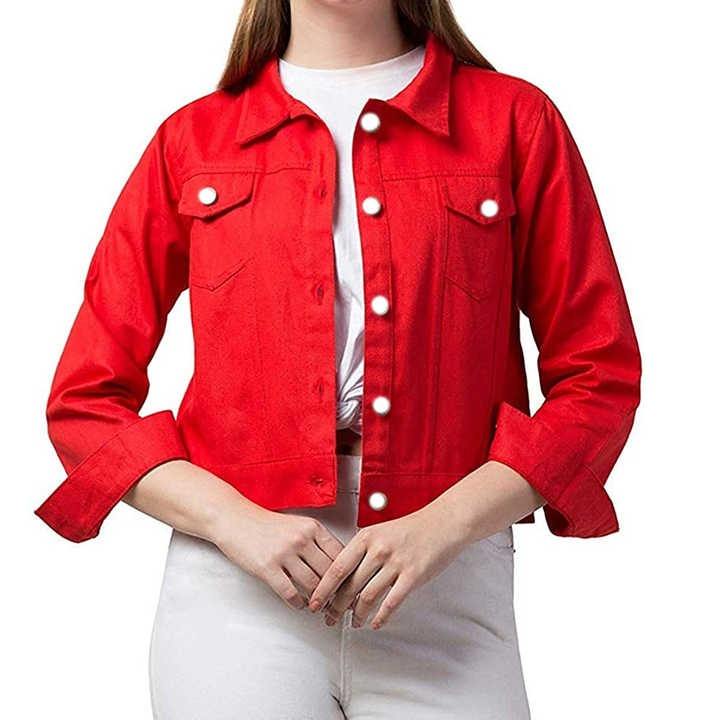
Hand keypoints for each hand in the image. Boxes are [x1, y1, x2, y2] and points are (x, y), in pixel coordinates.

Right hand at [211, 507, 344, 610]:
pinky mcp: (267, 568)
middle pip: (329, 572)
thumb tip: (338, 566)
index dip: (348, 574)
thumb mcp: (298, 525)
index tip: (350, 586)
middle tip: (338, 602)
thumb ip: (318, 542)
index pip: (340, 554)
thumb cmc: (267, 525)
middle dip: (336, 591)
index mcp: (312, 527)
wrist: (236, 520)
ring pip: (312, 585)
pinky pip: (290, 593)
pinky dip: (298, 603)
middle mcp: (301, 539)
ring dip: (318, 600)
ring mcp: (284, 553)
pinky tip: (299, 604)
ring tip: (319, 605)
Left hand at [307, 506, 467, 629]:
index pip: (337, 568)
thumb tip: (342, 575)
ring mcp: (395, 563)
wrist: (442, 523)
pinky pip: (391, 603)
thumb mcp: (379, 532)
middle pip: (350, 585)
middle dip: (336, 606)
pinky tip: (375, 623)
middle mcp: (378, 550)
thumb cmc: (411, 528)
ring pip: (368, 597)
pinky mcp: (412, 576)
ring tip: (353, 622)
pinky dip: (380, 617)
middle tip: (330, 617)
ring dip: (357, 614)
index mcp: (366, 538)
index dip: (323, 588)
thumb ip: (362, 551)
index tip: (315, 602)